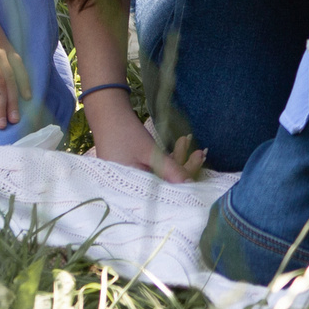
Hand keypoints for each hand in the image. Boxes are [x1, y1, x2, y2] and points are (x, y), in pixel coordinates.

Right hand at [84, 91, 206, 181]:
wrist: (108, 113)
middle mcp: (130, 189)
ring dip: (178, 160)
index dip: (182, 188)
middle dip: (183, 169)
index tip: (201, 177)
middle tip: (201, 153)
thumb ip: (169, 170)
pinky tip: (182, 144)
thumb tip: (190, 185)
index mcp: (129, 191)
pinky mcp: (136, 170)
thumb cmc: (124, 133)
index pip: (161, 195)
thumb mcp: (149, 152)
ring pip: (162, 175)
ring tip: (192, 144)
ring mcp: (133, 179)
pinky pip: (156, 169)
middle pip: (164, 186)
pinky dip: (168, 159)